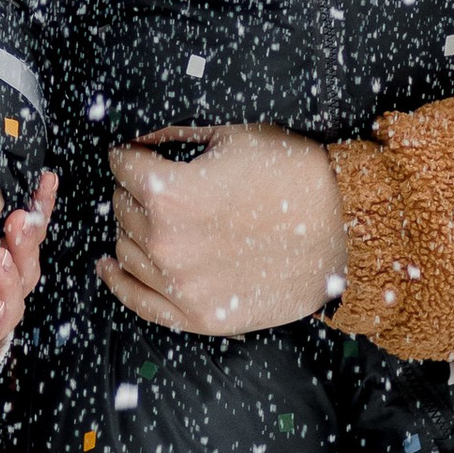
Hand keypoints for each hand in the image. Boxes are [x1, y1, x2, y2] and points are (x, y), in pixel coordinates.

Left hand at [101, 126, 344, 335]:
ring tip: (150, 217)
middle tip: (155, 183)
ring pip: (125, 250)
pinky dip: (118, 282)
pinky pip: (138, 301)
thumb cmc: (294, 176)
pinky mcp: (199, 315)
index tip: (137, 154)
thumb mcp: (232, 137)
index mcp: (169, 193)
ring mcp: (180, 284)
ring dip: (131, 228)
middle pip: (121, 207)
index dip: (130, 154)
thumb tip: (138, 143)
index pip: (122, 166)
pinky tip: (108, 266)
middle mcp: (166, 242)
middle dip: (133, 190)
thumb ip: (172, 138)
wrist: (345, 228)